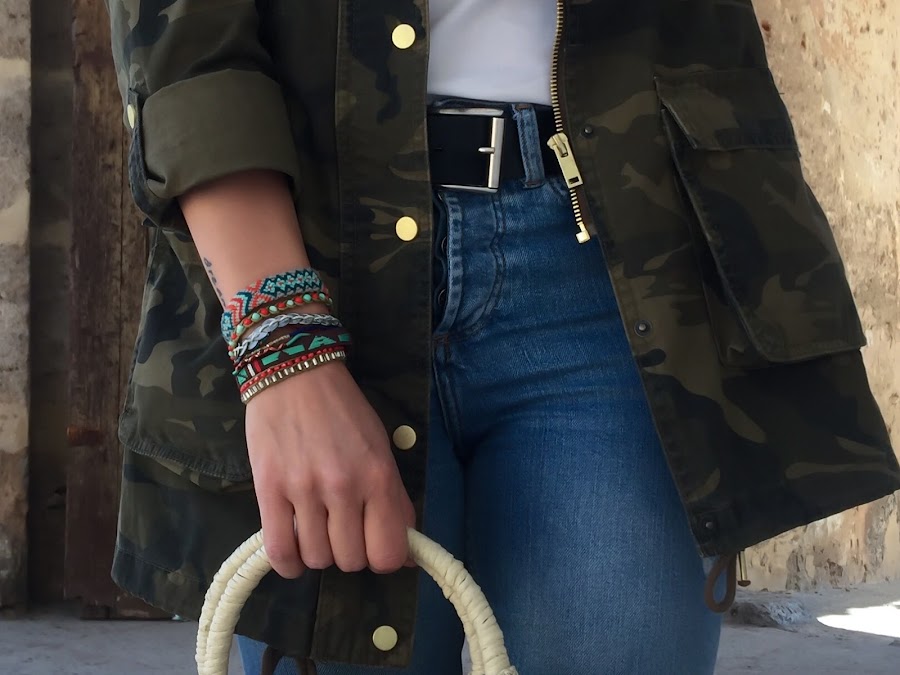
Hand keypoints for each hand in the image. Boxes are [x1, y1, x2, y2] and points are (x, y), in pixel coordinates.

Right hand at [245, 361, 415, 577]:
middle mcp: (344, 487)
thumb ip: (395, 502)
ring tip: (316, 529)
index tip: (373, 544)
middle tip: (342, 530)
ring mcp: (304, 490)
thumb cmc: (344, 412)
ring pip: (316, 559)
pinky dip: (288, 563)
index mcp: (379, 477)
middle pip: (349, 561)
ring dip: (318, 553)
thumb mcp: (382, 449)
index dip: (382, 558)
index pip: (387, 554)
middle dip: (348, 552)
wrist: (295, 375)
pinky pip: (278, 551)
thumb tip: (405, 554)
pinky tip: (293, 551)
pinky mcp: (268, 490)